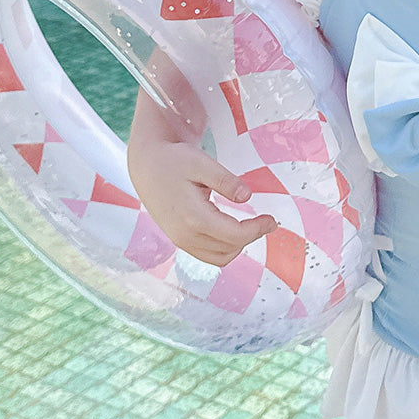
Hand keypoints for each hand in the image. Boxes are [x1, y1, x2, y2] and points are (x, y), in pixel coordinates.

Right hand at [128, 138, 277, 267]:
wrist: (146, 166)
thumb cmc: (174, 161)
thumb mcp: (202, 163)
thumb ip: (225, 180)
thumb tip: (247, 197)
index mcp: (193, 217)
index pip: (235, 235)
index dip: (258, 230)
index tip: (272, 220)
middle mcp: (185, 235)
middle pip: (229, 249)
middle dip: (252, 236)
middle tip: (266, 221)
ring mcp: (180, 240)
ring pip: (219, 257)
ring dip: (239, 245)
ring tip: (252, 225)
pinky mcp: (179, 239)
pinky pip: (207, 255)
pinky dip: (225, 247)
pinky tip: (233, 230)